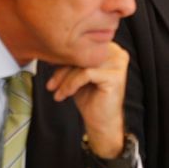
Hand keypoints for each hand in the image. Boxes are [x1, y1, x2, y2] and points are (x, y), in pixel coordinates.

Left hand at [45, 42, 127, 160]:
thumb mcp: (77, 74)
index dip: (64, 58)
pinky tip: (65, 95)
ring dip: (65, 79)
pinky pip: (85, 74)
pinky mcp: (114, 76)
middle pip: (82, 54)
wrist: (101, 121)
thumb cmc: (90, 97)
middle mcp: (117, 53)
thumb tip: (52, 49)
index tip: (51, 69)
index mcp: (109, 48)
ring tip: (58, 92)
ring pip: (81, 64)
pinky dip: (71, 85)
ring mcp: (118, 64)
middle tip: (51, 85)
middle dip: (62, 70)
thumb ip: (71, 59)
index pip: (82, 46)